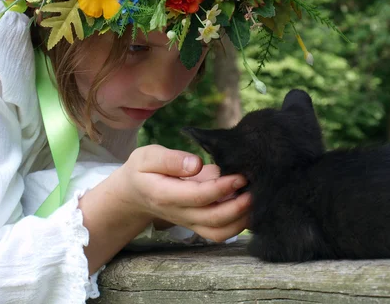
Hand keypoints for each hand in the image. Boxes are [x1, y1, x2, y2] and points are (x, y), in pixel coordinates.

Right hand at [119, 144, 250, 241]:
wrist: (135, 193)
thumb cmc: (144, 170)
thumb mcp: (147, 157)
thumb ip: (170, 160)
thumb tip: (196, 164)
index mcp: (165, 195)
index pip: (198, 196)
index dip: (222, 187)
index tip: (239, 175)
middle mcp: (179, 213)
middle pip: (213, 219)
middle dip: (238, 206)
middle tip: (254, 188)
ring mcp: (189, 222)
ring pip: (219, 232)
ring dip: (241, 220)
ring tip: (255, 199)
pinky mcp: (198, 224)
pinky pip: (220, 232)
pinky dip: (238, 224)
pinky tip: (249, 207)